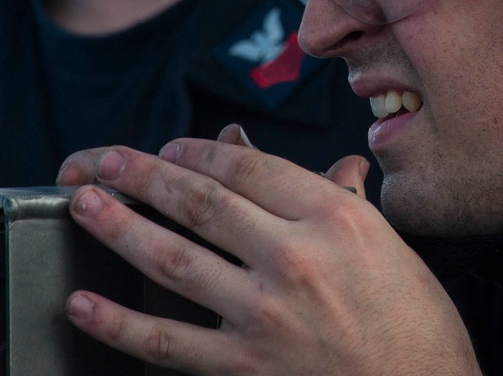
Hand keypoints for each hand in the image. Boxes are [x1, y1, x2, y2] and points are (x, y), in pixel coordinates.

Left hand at [58, 135, 479, 374]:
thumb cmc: (418, 325)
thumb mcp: (393, 246)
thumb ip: (348, 203)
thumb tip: (338, 167)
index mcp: (334, 216)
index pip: (248, 166)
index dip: (198, 150)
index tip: (172, 148)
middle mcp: (294, 256)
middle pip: (200, 200)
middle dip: (143, 174)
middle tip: (107, 161)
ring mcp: (264, 314)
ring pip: (173, 258)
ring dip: (118, 227)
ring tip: (84, 203)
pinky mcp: (244, 367)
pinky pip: (167, 341)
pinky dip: (118, 323)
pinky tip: (85, 304)